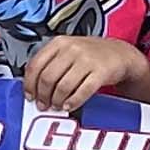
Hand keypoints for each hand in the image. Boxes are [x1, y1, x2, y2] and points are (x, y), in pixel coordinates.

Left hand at [21, 33, 138, 111]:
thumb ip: (50, 64)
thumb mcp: (68, 51)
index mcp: (59, 42)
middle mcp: (72, 49)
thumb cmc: (90, 55)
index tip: (30, 95)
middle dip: (43, 95)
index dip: (30, 84)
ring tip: (57, 106)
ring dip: (57, 101)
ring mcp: (87, 60)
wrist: (119, 54)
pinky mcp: (101, 72)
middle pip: (48, 77)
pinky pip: (83, 91)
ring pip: (63, 86)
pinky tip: (70, 105)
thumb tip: (33, 87)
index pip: (36, 64)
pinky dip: (74, 101)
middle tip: (43, 105)